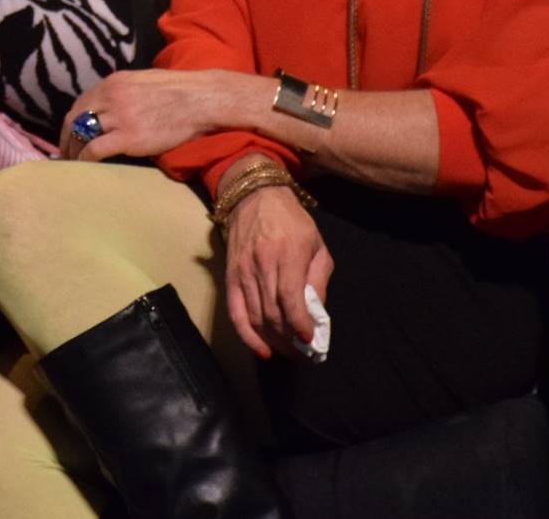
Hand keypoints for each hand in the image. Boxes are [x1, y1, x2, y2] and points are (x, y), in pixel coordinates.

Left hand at [58, 70, 257, 159]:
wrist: (201, 99)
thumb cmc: (179, 91)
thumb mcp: (142, 82)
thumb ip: (122, 92)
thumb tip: (111, 107)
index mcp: (113, 82)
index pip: (80, 104)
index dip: (71, 123)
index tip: (68, 136)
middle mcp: (110, 96)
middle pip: (74, 119)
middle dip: (66, 138)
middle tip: (64, 155)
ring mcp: (118, 116)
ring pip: (80, 135)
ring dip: (72, 151)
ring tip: (72, 165)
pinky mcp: (128, 136)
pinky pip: (94, 150)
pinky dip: (85, 160)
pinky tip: (85, 168)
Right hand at [221, 180, 332, 359]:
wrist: (255, 197)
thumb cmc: (292, 221)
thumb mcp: (317, 244)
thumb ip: (318, 278)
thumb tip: (316, 313)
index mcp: (288, 253)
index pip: (290, 297)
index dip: (299, 323)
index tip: (309, 339)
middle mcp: (262, 263)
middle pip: (272, 312)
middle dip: (288, 338)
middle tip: (301, 352)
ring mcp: (243, 271)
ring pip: (255, 316)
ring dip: (271, 340)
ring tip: (286, 351)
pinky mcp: (230, 277)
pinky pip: (235, 312)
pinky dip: (246, 335)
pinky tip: (260, 349)